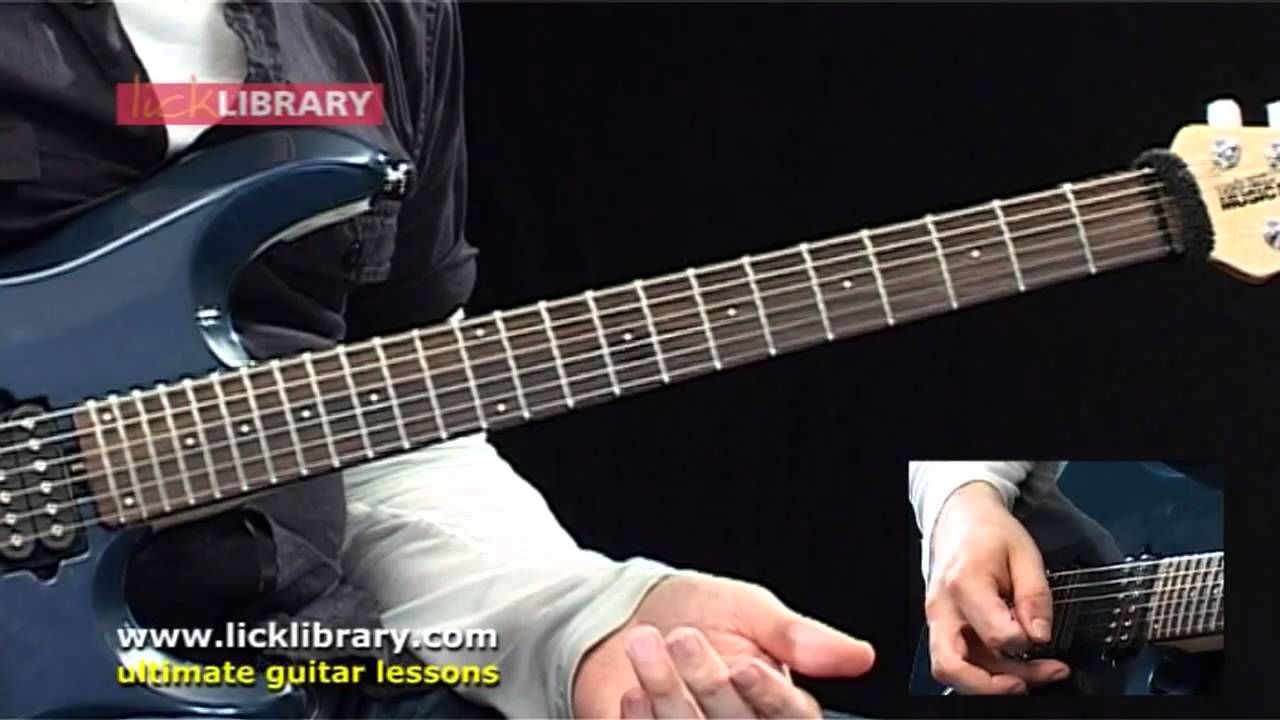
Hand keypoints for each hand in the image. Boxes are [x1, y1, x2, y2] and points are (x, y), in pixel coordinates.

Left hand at [573, 574, 874, 717]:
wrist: (626, 617)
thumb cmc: (696, 611)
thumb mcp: (749, 609)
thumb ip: (797, 637)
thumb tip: (860, 656)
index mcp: (777, 702)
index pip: (791, 717)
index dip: (770, 697)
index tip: (744, 667)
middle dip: (708, 683)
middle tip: (683, 637)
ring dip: (668, 692)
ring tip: (645, 642)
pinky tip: (633, 692)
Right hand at [925, 481, 1069, 693]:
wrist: (959, 518)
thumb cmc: (989, 532)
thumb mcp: (1025, 554)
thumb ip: (1035, 597)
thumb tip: (1039, 635)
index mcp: (965, 583)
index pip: (995, 635)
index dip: (1026, 643)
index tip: (1043, 635)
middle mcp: (943, 606)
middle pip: (952, 666)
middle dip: (993, 686)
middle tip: (1028, 682)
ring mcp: (937, 619)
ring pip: (953, 669)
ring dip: (993, 682)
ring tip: (1033, 675)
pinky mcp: (940, 626)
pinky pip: (958, 659)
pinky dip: (985, 671)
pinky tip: (1014, 666)